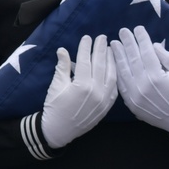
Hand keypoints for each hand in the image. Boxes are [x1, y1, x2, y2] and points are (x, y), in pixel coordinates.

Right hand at [40, 34, 117, 148]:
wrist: (59, 130)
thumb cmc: (54, 107)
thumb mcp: (55, 85)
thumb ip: (62, 67)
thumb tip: (62, 50)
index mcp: (81, 85)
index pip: (85, 61)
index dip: (86, 48)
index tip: (87, 37)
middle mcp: (96, 92)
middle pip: (100, 65)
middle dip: (101, 50)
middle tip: (102, 37)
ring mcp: (103, 100)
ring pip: (111, 76)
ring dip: (111, 61)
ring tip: (110, 49)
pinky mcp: (106, 107)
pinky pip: (114, 88)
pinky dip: (115, 76)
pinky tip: (114, 68)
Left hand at [111, 25, 168, 137]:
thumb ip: (167, 57)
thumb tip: (152, 45)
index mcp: (157, 77)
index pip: (146, 53)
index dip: (141, 39)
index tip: (138, 28)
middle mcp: (143, 85)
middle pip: (133, 59)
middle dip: (127, 43)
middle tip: (122, 31)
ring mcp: (135, 95)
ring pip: (123, 70)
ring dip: (118, 55)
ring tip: (114, 43)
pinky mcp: (130, 102)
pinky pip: (120, 83)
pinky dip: (117, 71)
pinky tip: (113, 61)